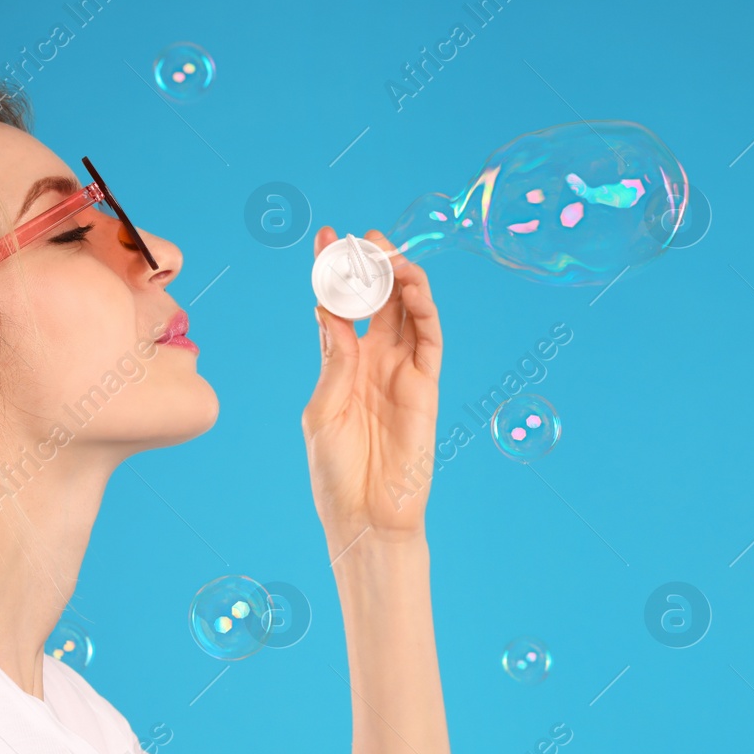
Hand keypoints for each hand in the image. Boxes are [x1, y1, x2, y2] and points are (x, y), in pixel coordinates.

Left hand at [302, 226, 442, 549]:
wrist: (366, 517)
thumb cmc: (336, 474)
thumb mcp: (322, 413)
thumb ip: (333, 363)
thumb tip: (331, 314)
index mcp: (342, 364)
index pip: (339, 306)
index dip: (333, 271)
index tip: (325, 236)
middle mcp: (374, 361)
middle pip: (378, 299)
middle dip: (371, 265)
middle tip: (363, 238)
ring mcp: (402, 371)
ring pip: (408, 311)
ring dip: (401, 278)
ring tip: (388, 253)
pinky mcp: (427, 386)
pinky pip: (431, 339)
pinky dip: (424, 309)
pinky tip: (411, 286)